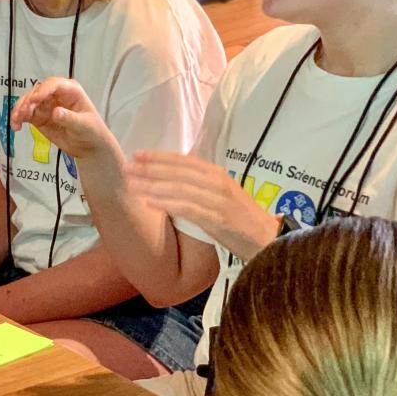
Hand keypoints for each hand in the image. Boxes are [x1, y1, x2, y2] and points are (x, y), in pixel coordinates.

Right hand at [9, 78, 114, 159]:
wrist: (89, 147)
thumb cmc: (92, 131)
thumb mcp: (84, 125)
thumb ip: (70, 118)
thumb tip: (56, 112)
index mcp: (70, 90)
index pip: (54, 84)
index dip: (43, 90)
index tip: (35, 100)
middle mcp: (55, 94)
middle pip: (37, 91)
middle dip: (28, 101)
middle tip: (23, 113)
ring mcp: (46, 105)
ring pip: (28, 102)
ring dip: (19, 109)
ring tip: (16, 121)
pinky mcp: (39, 117)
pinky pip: (25, 114)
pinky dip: (18, 119)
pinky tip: (16, 126)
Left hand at [125, 151, 277, 259]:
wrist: (270, 241)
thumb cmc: (240, 221)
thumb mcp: (220, 198)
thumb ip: (199, 187)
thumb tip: (169, 182)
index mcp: (218, 175)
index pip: (184, 161)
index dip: (159, 156)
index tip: (137, 154)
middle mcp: (219, 183)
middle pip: (179, 172)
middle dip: (150, 169)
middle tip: (126, 167)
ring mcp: (220, 201)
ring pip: (181, 188)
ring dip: (154, 185)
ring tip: (132, 185)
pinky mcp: (221, 220)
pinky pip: (190, 209)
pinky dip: (169, 204)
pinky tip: (150, 202)